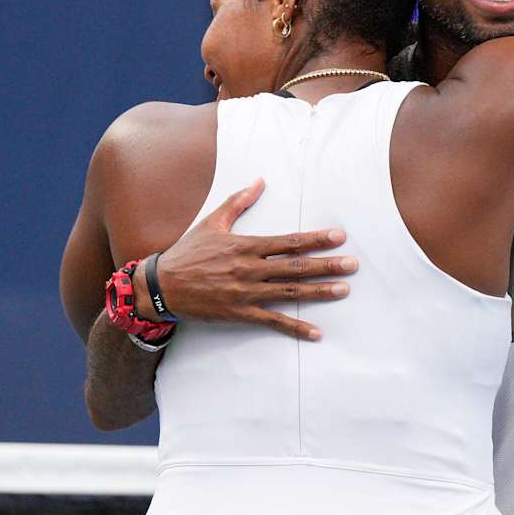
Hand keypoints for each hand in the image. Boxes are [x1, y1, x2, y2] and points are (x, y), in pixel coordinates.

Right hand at [147, 179, 355, 339]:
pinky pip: (272, 321)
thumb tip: (260, 181)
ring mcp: (245, 293)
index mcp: (245, 246)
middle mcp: (249, 269)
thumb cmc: (187, 252)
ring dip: (318, 292)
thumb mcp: (212, 223)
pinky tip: (315, 333)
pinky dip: (295, 328)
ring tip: (343, 290)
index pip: (287, 241)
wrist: (161, 286)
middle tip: (352, 265)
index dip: (315, 239)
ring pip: (288, 292)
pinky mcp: (239, 313)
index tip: (338, 237)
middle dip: (326, 265)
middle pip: (295, 266)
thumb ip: (239, 202)